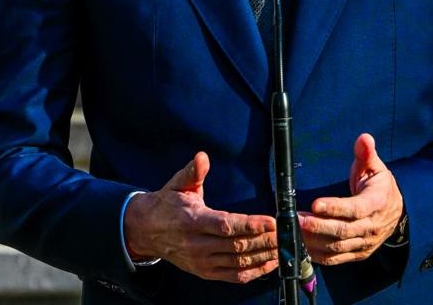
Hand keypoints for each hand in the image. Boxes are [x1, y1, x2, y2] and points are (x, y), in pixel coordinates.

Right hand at [124, 151, 279, 283]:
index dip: (250, 225)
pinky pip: (234, 276)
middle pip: (237, 246)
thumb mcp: (177, 184)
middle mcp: (197, 244)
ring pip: (239, 263)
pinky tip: (270, 263)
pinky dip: (254, 272)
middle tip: (287, 233)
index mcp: (192, 220)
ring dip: (264, 256)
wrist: (146, 231)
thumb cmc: (167, 205)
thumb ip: (193, 171)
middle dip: (265, 240)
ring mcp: (202, 261)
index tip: (271, 221)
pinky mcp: (205, 272)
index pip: (226, 225)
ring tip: (283, 247)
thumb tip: (202, 157)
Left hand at [298, 133, 403, 265]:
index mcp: (377, 203)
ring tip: (293, 230)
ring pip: (337, 246)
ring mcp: (365, 243)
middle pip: (343, 230)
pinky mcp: (358, 253)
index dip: (335, 208)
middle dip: (318, 226)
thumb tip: (364, 138)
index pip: (355, 209)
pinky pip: (337, 258)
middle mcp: (372, 227)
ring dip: (314, 241)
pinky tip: (302, 246)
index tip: (315, 203)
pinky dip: (318, 255)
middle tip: (296, 218)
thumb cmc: (380, 186)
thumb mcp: (375, 167)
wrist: (396, 211)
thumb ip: (366, 154)